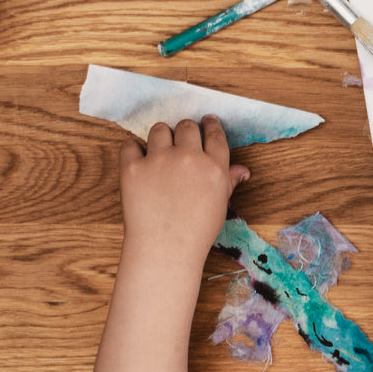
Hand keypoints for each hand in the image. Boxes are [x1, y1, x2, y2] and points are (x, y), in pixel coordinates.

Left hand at [118, 115, 248, 269]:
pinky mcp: (133, 168)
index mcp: (214, 166)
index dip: (210, 124)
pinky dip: (133, 149)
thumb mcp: (220, 204)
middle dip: (185, 131)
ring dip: (161, 136)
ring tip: (159, 149)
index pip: (214, 133)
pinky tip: (137, 158)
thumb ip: (229, 180)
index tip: (206, 122)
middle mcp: (189, 157)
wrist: (165, 250)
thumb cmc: (196, 231)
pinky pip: (130, 145)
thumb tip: (242, 170)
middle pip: (187, 126)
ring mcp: (159, 160)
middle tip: (181, 140)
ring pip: (160, 129)